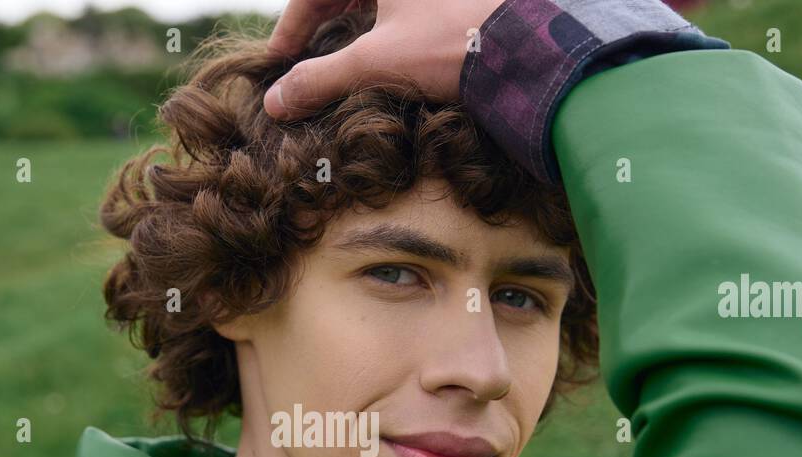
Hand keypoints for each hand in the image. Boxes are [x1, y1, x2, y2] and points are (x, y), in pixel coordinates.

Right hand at [263, 0, 504, 119]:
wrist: (526, 48)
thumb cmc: (450, 43)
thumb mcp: (375, 62)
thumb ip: (320, 80)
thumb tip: (275, 103)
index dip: (292, 26)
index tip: (279, 62)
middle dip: (317, 23)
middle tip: (301, 62)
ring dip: (347, 22)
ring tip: (335, 61)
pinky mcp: (447, 1)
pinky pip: (399, 5)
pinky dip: (380, 23)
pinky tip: (378, 53)